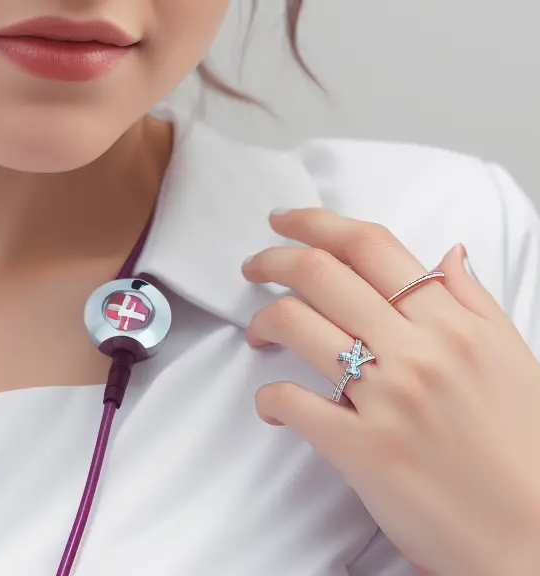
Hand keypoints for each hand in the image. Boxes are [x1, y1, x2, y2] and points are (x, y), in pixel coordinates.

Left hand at [242, 208, 539, 575]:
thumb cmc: (522, 446)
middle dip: (272, 259)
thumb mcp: (511, 357)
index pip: (368, 245)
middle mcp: (416, 350)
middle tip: (254, 266)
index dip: (314, 222)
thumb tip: (447, 252)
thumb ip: (473, 298)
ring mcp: (386, 399)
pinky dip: (269, 397)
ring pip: (296, 325)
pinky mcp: (361, 449)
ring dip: (262, 320)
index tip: (285, 222)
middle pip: (320, 273)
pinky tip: (273, 403)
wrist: (532, 536)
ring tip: (258, 331)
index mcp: (451, 323)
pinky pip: (292, 401)